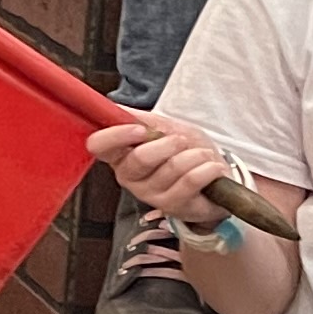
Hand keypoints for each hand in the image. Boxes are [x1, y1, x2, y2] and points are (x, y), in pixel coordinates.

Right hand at [86, 113, 230, 221]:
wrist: (213, 176)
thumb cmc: (186, 151)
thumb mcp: (166, 126)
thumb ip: (142, 119)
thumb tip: (115, 107)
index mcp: (120, 154)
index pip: (99, 145)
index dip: (116, 135)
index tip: (140, 129)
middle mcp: (129, 177)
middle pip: (139, 158)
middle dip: (168, 144)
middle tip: (181, 141)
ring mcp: (150, 195)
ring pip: (172, 168)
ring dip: (195, 155)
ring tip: (202, 156)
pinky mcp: (174, 207)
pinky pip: (191, 181)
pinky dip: (207, 168)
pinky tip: (211, 168)